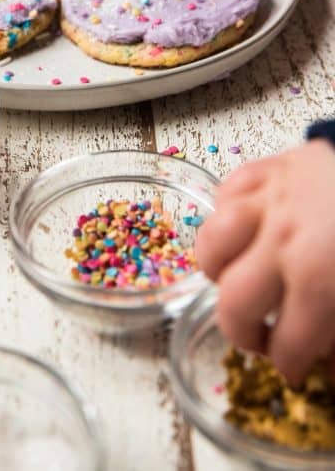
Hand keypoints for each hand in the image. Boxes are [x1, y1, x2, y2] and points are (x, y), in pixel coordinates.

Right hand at [196, 139, 334, 385]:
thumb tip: (327, 367)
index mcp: (318, 279)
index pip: (286, 343)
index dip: (289, 364)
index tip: (293, 366)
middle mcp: (282, 240)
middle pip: (235, 302)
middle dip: (244, 332)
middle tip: (259, 337)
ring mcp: (268, 200)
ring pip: (213, 244)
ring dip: (220, 268)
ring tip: (236, 278)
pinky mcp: (264, 169)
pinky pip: (224, 194)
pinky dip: (226, 214)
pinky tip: (243, 230)